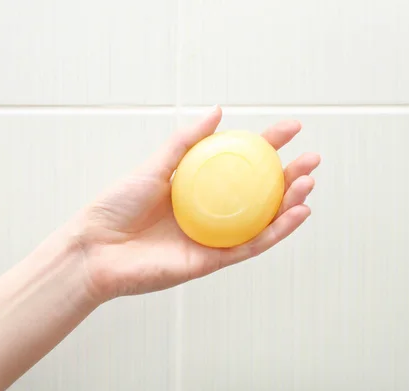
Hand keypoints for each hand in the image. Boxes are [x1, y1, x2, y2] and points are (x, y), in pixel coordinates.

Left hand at [76, 106, 320, 300]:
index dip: (269, 147)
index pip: (241, 164)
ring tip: (309, 182)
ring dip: (290, 203)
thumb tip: (218, 111)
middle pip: (259, 194)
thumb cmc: (117, 206)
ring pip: (262, 221)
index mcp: (199, 189)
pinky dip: (277, 231)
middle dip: (289, 176)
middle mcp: (211, 213)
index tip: (292, 129)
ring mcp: (213, 238)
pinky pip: (251, 246)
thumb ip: (186, 142)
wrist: (95, 248)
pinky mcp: (211, 261)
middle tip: (312, 158)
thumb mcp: (154, 166)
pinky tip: (297, 213)